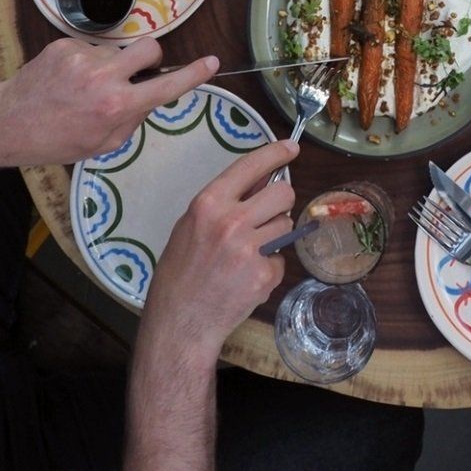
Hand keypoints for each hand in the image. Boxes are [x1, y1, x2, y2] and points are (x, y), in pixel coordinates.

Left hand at [0, 38, 217, 166]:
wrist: (6, 124)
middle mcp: (104, 78)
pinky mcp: (64, 45)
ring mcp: (83, 57)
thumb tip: (150, 95)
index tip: (212, 62)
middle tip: (135, 74)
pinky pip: (91, 48)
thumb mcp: (103, 144)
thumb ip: (133, 118)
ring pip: (118, 51)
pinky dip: (86, 62)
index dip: (194, 74)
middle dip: (150, 59)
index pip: (167, 86)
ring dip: (111, 65)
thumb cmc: (56, 142)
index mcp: (117, 107)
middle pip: (150, 48)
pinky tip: (67, 80)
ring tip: (84, 86)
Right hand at [138, 141, 298, 356]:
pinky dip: (270, 267)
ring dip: (275, 236)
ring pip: (287, 225)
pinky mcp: (264, 275)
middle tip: (267, 216)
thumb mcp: (191, 225)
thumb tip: (261, 180)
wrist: (179, 322)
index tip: (292, 148)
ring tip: (248, 254)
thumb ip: (224, 201)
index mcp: (209, 203)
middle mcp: (231, 221)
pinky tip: (247, 277)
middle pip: (283, 193)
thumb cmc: (180, 271)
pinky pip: (281, 258)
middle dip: (280, 203)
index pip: (251, 165)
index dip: (276, 153)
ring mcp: (250, 249)